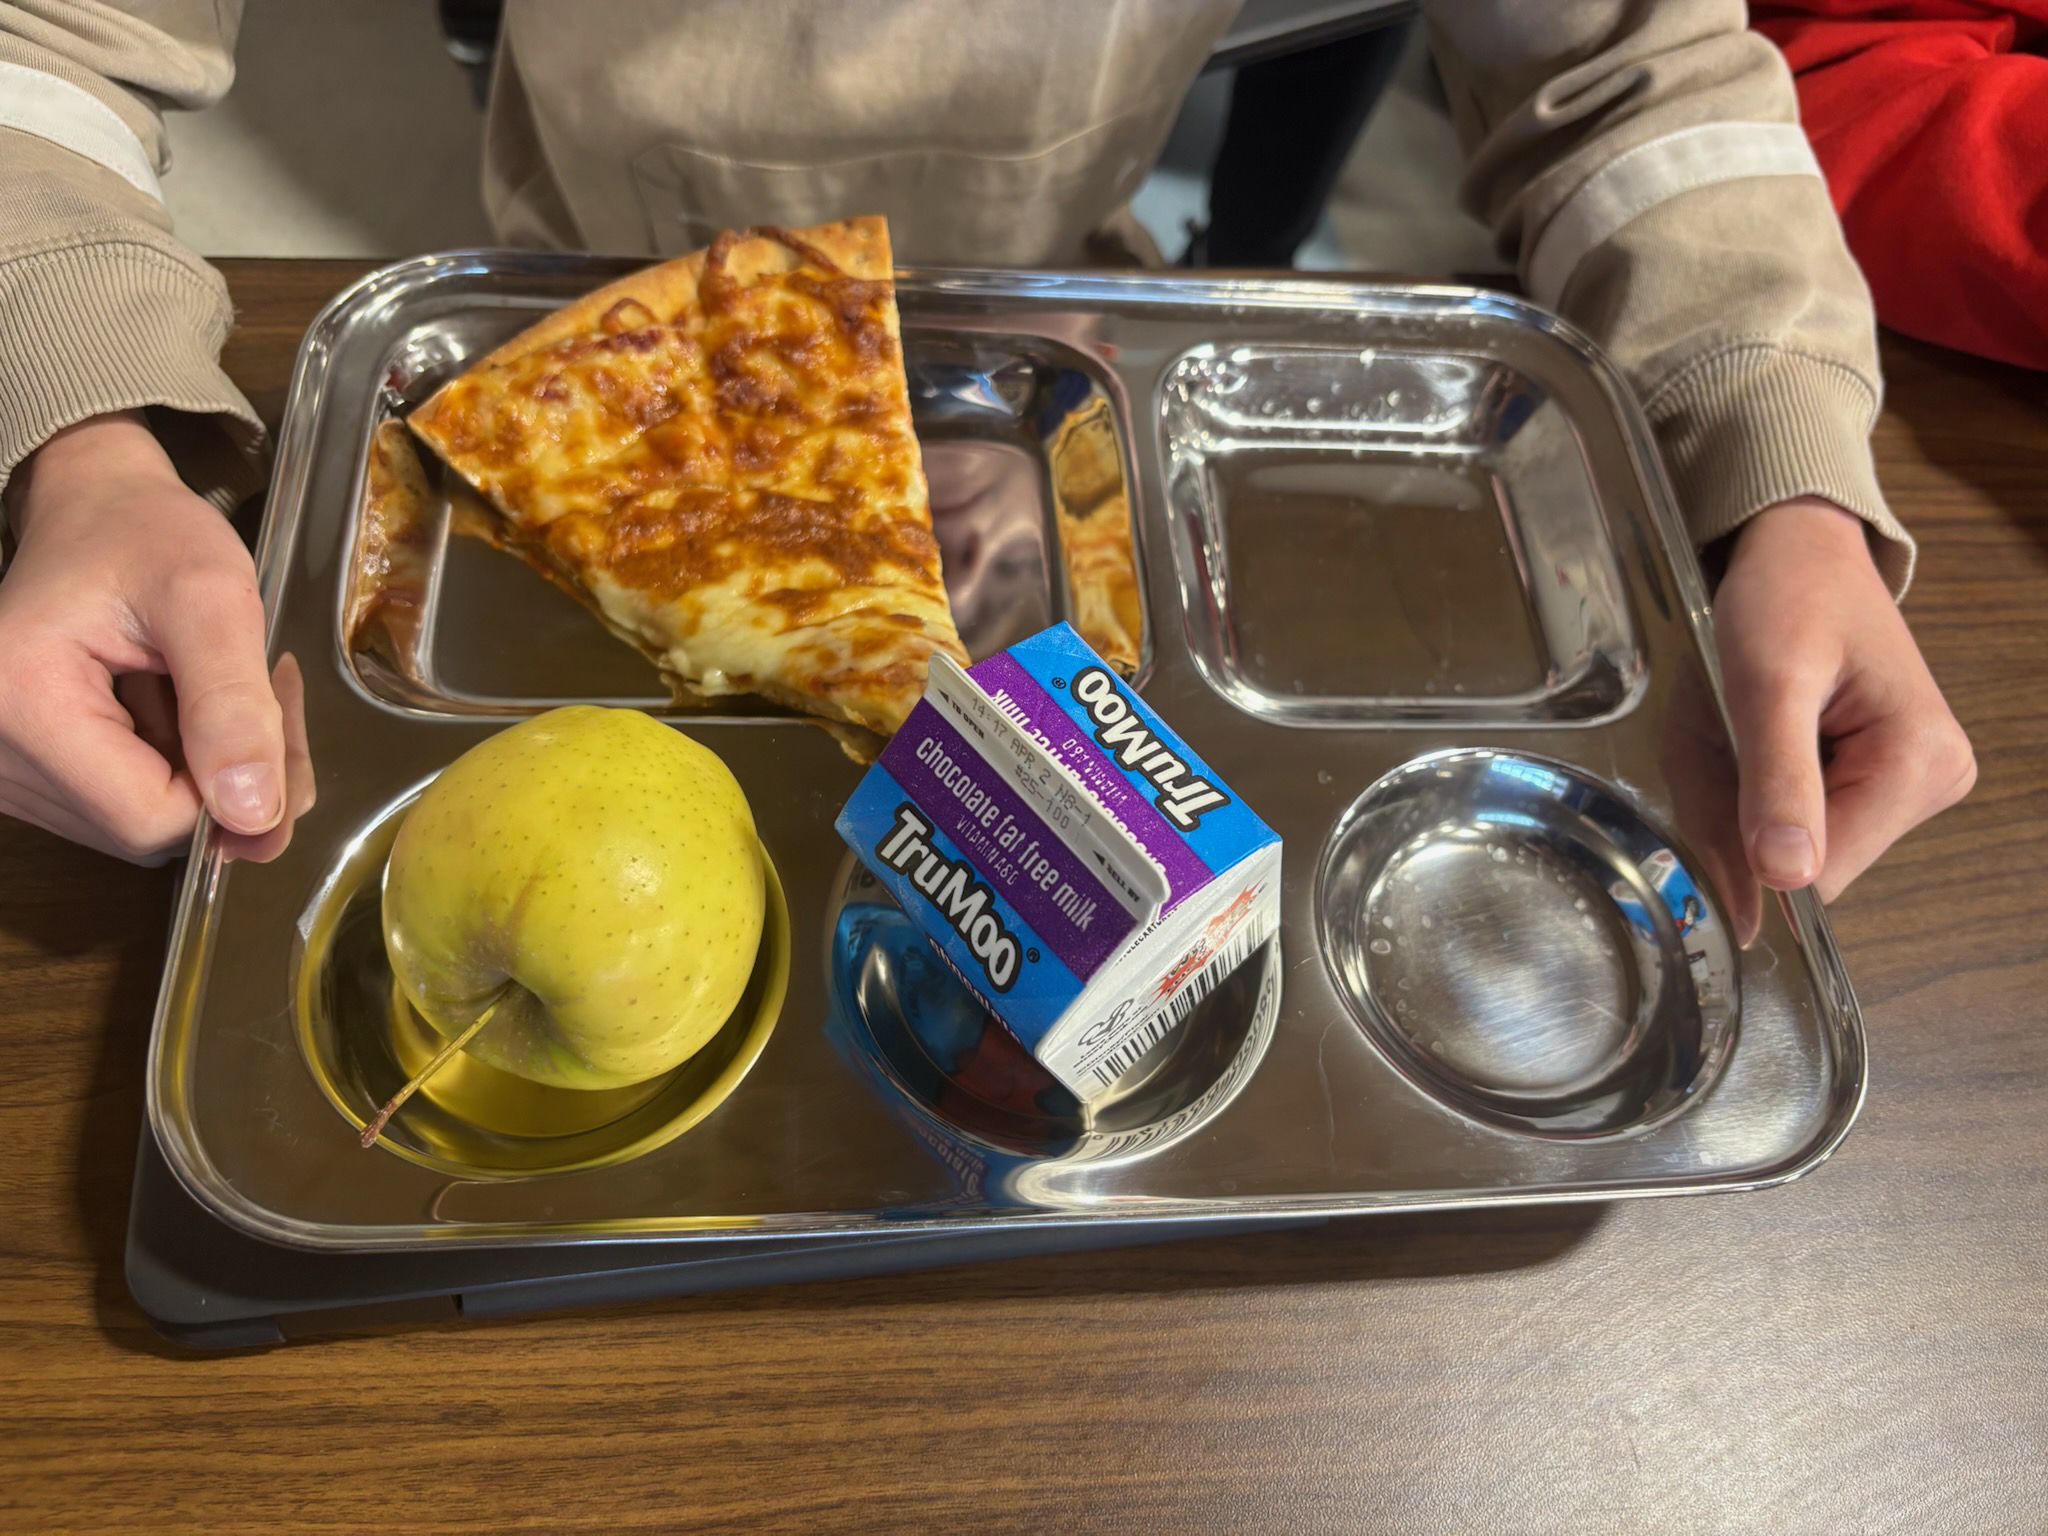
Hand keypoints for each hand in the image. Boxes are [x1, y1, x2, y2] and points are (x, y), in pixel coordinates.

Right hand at [0, 412, 312, 863]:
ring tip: (209, 689)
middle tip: (263, 696)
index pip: (151, 818)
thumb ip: (233, 706)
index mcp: (21, 702)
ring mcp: (5, 766)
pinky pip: (120, 803)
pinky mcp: (27, 770)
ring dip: (203, 770)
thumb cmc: (144, 534)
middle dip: (227, 778)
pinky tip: (179, 707)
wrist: (96, 509)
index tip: (273, 716)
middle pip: (146, 830)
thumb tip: (253, 814)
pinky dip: (173, 765)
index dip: (233, 790)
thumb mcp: (211, 597)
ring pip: (140, 823)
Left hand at [1712, 496, 1973, 902]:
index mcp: (1919, 767)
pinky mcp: (1877, 780)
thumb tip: (1788, 878)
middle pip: (1803, 864)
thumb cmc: (1789, 596)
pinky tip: (1753, 738)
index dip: (1748, 849)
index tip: (1716, 782)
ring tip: (1739, 729)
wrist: (1801, 551)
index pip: (1820, 877)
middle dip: (1740, 817)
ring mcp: (1906, 786)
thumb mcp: (1769, 683)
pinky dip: (1750, 789)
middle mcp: (1930, 786)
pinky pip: (1793, 817)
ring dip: (1741, 800)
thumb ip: (1779, 780)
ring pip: (1791, 844)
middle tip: (1721, 739)